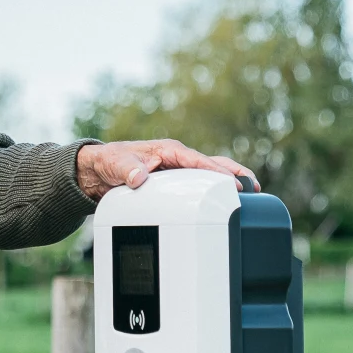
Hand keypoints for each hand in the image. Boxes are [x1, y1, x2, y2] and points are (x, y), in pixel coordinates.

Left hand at [75, 139, 256, 201]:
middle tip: (253, 185)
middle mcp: (176, 159)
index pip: (198, 161)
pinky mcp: (174, 182)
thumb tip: (138, 176)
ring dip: (228, 182)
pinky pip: (198, 185)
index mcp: (168, 151)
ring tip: (250, 194)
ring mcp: (177, 171)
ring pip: (208, 175)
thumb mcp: (116, 164)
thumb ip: (127, 169)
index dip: (216, 171)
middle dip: (233, 173)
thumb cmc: (109, 162)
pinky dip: (213, 191)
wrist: (99, 171)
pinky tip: (224, 202)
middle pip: (211, 164)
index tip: (232, 182)